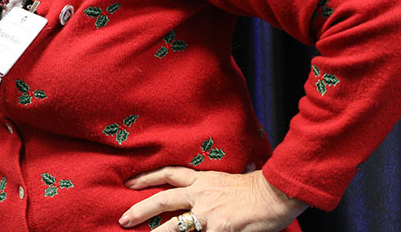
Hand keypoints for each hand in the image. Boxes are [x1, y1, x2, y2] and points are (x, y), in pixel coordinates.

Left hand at [119, 167, 306, 231]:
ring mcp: (209, 213)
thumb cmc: (259, 188)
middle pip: (163, 200)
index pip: (169, 174)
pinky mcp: (220, 228)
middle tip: (123, 219)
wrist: (277, 193)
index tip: (129, 182)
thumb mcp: (231, 180)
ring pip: (175, 226)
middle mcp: (201, 194)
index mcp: (204, 180)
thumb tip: (214, 186)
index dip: (147, 178)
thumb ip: (216, 185)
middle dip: (140, 210)